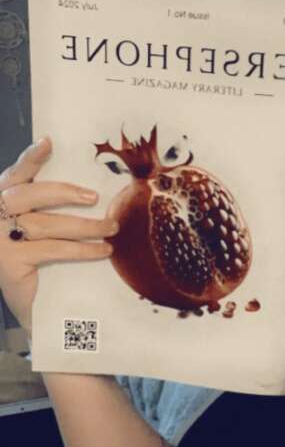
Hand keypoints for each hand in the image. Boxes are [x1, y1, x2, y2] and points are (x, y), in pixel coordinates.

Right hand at [0, 137, 118, 336]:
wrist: (27, 304)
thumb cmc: (37, 261)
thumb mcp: (38, 230)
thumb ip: (47, 207)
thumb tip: (89, 190)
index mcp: (0, 201)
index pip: (15, 175)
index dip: (30, 158)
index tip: (48, 142)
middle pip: (27, 195)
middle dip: (63, 192)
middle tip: (94, 197)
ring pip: (46, 224)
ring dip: (84, 225)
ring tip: (111, 228)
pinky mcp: (9, 262)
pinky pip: (52, 249)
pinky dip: (81, 249)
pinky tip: (102, 251)